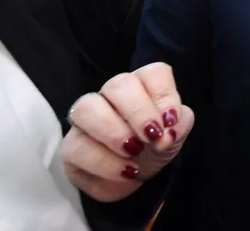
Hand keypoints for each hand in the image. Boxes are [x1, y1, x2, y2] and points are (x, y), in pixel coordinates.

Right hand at [62, 63, 193, 201]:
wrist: (134, 177)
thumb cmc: (155, 146)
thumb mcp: (174, 136)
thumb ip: (179, 126)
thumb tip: (170, 128)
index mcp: (143, 86)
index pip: (154, 73)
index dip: (164, 95)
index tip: (171, 122)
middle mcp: (111, 95)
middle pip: (118, 84)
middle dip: (138, 111)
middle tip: (152, 136)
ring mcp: (86, 119)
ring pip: (87, 108)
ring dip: (114, 132)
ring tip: (134, 152)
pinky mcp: (70, 146)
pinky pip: (76, 147)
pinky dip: (104, 163)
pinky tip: (125, 172)